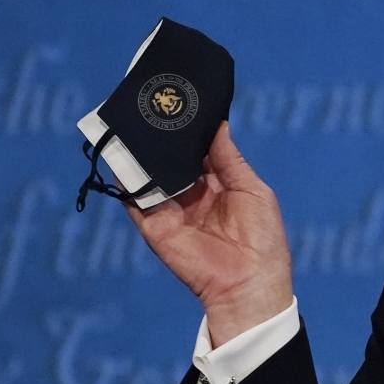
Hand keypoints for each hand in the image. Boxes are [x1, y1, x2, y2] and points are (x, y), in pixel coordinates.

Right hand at [127, 122, 294, 344]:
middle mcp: (189, 195)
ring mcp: (169, 209)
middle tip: (154, 103)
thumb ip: (229, 158)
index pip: (196, 151)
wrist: (249, 282)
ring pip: (150, 174)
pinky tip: (122, 153)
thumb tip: (217, 124)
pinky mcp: (153, 225)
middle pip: (170, 159)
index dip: (189, 129)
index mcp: (216, 185)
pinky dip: (127, 178)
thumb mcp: (251, 189)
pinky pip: (135, 198)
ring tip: (135, 120)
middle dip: (163, 136)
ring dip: (142, 151)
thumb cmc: (262, 238)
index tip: (181, 101)